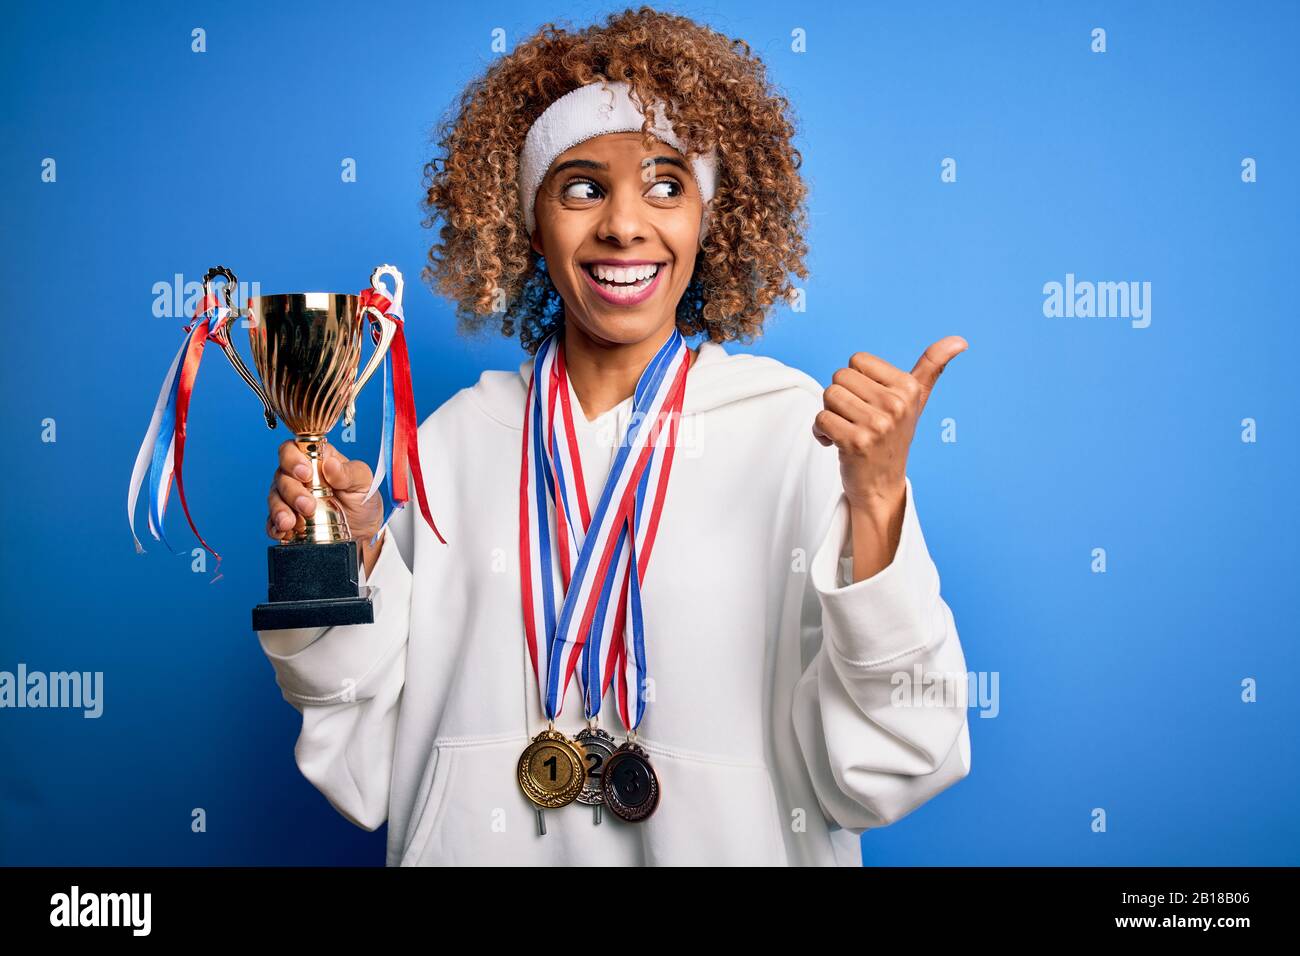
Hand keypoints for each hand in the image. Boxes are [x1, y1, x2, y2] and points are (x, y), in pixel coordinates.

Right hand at [266, 440, 384, 571]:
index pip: (292, 450)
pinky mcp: (288, 521)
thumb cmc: (362, 500)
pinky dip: (275, 527)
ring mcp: (290, 499)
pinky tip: (283, 532)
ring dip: (280, 510)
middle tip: (308, 505)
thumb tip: (331, 464)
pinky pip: (273, 522)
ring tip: (291, 523)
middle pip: (281, 476)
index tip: (305, 473)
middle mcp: (298, 478)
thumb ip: (349, 472)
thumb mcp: (364, 483)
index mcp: (315, 460)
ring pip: (274, 499)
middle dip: (292, 491)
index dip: (292, 459)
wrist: (365, 531)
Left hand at [813, 336, 967, 515]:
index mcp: (909, 387)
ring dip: (830, 414)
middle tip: (857, 419)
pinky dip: (822, 432)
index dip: (856, 380)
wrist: (881, 484)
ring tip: (847, 430)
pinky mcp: (856, 442)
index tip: (868, 402)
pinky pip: (821, 419)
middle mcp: (896, 404)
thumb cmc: (894, 435)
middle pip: (839, 376)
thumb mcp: (915, 399)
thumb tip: (960, 341)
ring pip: (829, 396)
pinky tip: (836, 443)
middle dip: (841, 397)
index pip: (857, 360)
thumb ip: (932, 367)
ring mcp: (878, 425)